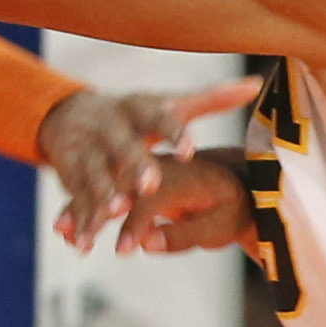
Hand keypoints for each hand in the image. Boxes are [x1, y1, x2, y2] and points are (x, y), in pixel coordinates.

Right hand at [36, 76, 259, 251]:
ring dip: (102, 193)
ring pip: (94, 173)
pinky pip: (74, 197)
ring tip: (114, 213)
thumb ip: (211, 100)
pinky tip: (83, 242)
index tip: (190, 150)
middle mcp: (110, 126)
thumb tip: (256, 84)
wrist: (69, 114)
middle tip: (150, 185)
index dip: (174, 133)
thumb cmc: (135, 116)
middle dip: (135, 164)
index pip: (159, 118)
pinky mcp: (69, 171)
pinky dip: (78, 218)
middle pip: (123, 145)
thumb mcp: (170, 104)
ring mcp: (86, 148)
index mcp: (139, 108)